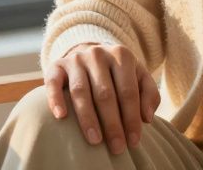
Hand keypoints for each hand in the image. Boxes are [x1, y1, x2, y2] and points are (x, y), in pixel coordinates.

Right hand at [43, 43, 160, 154]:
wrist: (91, 54)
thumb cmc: (119, 74)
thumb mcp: (139, 76)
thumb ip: (149, 94)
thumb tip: (147, 118)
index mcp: (121, 55)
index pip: (128, 91)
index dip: (131, 118)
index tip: (134, 141)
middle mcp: (97, 54)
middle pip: (105, 93)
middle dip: (112, 124)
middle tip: (117, 148)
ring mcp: (75, 59)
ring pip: (80, 91)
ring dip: (87, 118)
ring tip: (95, 140)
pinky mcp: (56, 66)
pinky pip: (53, 82)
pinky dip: (56, 99)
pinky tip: (61, 116)